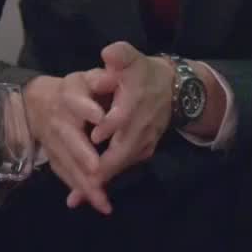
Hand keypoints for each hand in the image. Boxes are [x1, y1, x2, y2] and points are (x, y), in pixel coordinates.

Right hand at [23, 70, 116, 215]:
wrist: (35, 101)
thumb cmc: (74, 89)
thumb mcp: (86, 78)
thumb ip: (100, 78)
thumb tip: (110, 76)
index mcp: (68, 95)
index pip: (75, 100)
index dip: (86, 107)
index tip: (99, 117)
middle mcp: (58, 120)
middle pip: (69, 138)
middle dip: (83, 156)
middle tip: (98, 171)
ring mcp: (52, 141)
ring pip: (67, 161)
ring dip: (83, 181)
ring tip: (101, 199)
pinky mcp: (51, 156)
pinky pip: (65, 173)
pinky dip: (79, 188)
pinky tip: (96, 201)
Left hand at [69, 41, 174, 204]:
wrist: (173, 89)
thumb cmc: (143, 73)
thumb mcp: (132, 58)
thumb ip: (120, 55)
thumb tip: (108, 54)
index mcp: (135, 103)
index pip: (123, 118)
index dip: (109, 128)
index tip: (93, 138)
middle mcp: (141, 128)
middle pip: (121, 153)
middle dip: (101, 171)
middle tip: (79, 188)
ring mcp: (144, 142)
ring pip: (121, 165)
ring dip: (101, 182)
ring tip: (77, 198)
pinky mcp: (143, 151)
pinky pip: (123, 167)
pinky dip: (106, 179)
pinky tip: (87, 193)